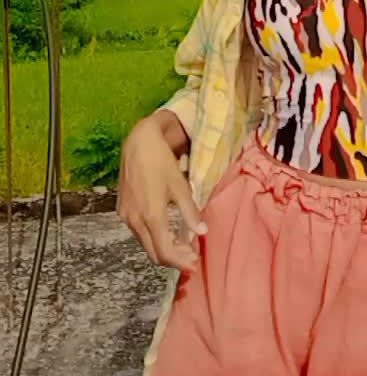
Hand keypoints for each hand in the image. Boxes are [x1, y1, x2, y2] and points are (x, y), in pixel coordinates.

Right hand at [117, 114, 205, 270]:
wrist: (138, 143)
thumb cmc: (161, 161)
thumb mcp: (180, 186)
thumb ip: (190, 212)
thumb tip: (202, 232)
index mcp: (151, 216)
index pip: (165, 252)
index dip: (180, 262)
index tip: (194, 264)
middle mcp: (135, 220)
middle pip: (153, 253)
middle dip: (173, 259)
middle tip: (191, 257)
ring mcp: (126, 216)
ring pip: (145, 243)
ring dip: (163, 248)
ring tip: (183, 244)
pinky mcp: (123, 210)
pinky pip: (138, 232)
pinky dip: (153, 236)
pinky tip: (166, 230)